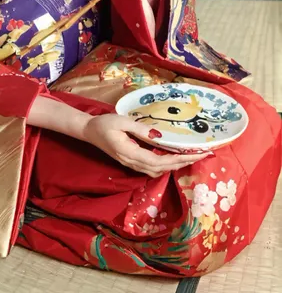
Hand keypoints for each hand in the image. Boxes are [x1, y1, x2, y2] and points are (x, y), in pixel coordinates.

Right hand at [82, 113, 211, 177]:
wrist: (89, 131)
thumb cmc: (104, 123)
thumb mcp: (122, 121)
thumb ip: (140, 130)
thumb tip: (160, 136)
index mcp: (131, 153)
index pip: (160, 162)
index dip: (180, 160)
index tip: (197, 154)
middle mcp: (133, 163)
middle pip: (162, 169)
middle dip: (184, 163)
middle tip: (202, 155)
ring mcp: (132, 164)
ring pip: (158, 171)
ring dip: (175, 166)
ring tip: (191, 156)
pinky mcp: (132, 162)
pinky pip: (152, 168)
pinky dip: (166, 165)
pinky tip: (173, 157)